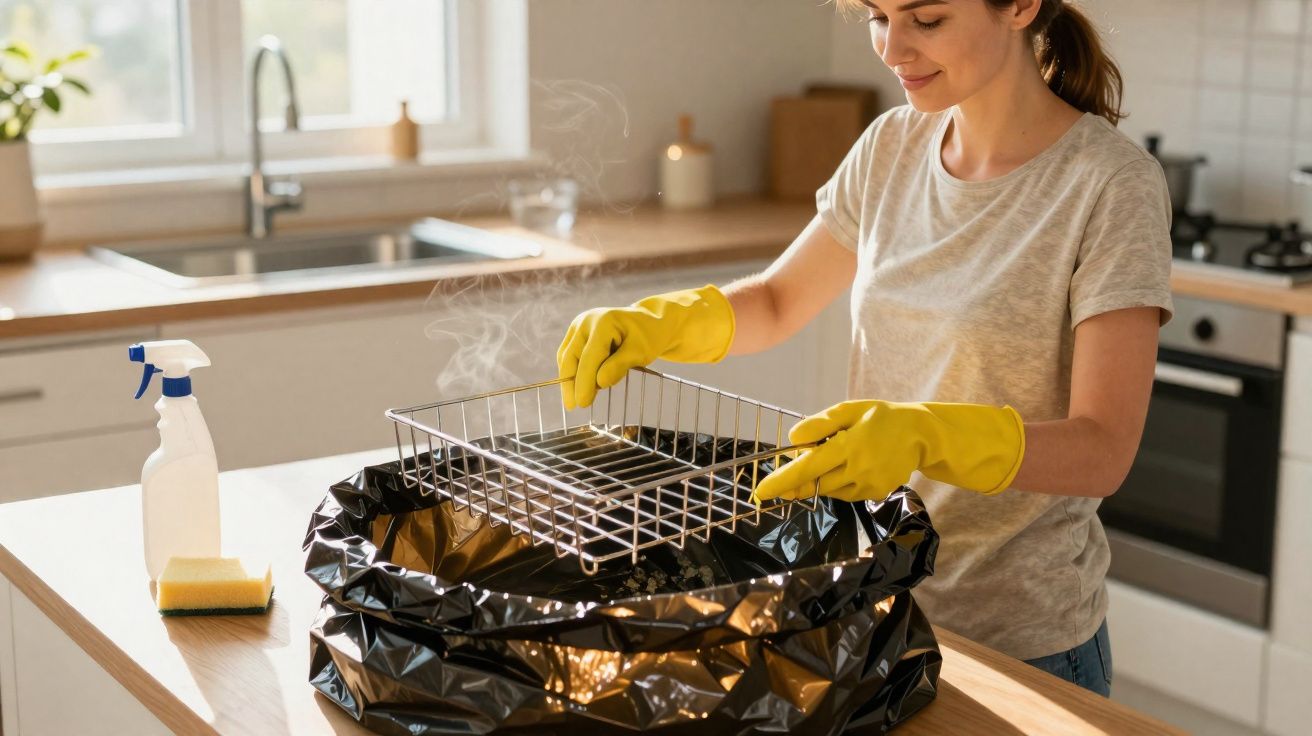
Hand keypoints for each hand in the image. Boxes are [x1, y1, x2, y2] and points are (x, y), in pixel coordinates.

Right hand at [556, 285, 734, 408]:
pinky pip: (575, 355)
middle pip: (572, 357)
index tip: (580, 404)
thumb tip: (599, 381)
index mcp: (603, 322)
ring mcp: (585, 325)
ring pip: (569, 356)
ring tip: (580, 399)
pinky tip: (584, 387)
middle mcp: (589, 321)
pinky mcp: (585, 332)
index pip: (587, 359)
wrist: (665, 320)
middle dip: (572, 382)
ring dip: (573, 378)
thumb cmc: (657, 333)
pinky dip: (576, 371)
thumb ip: (619, 365)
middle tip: (576, 406)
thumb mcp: (643, 350)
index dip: (582, 383)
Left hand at [752, 400, 1025, 503]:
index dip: (782, 481)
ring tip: (835, 456)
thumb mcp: (850, 410)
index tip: (761, 492)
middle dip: (796, 482)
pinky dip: (838, 483)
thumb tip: (793, 439)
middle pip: (815, 483)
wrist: (921, 434)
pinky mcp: (876, 493)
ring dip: (820, 479)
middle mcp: (858, 468)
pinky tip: (850, 466)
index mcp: (849, 445)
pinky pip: (846, 493)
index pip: (808, 467)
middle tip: (784, 478)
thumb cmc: (881, 416)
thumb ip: (821, 424)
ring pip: (829, 490)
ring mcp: (869, 484)